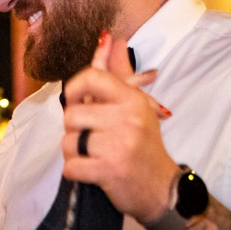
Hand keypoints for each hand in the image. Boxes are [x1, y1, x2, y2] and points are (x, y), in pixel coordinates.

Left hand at [62, 32, 179, 222]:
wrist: (162, 189)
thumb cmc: (144, 146)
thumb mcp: (137, 107)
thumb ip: (120, 74)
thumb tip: (111, 39)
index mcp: (132, 100)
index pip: (92, 78)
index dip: (74, 88)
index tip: (75, 101)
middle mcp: (127, 119)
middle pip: (72, 114)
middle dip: (74, 130)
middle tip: (91, 139)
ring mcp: (118, 145)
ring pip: (68, 142)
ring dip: (75, 153)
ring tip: (94, 156)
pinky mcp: (108, 170)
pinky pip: (71, 166)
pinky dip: (76, 172)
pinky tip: (92, 172)